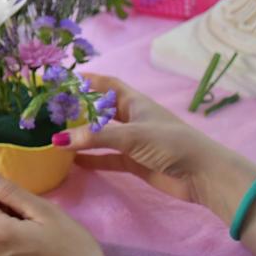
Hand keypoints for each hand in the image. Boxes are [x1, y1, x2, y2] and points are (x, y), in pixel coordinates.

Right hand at [54, 74, 255, 218]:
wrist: (203, 175)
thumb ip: (96, 137)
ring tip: (57, 135)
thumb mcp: (132, 136)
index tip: (65, 79)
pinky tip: (72, 161)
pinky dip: (91, 159)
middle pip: (101, 110)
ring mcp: (133, 142)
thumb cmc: (171, 144)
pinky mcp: (134, 162)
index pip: (107, 84)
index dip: (88, 80)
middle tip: (53, 110)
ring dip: (83, 136)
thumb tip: (59, 140)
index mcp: (135, 103)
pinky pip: (106, 158)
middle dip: (80, 109)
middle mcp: (132, 119)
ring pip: (102, 135)